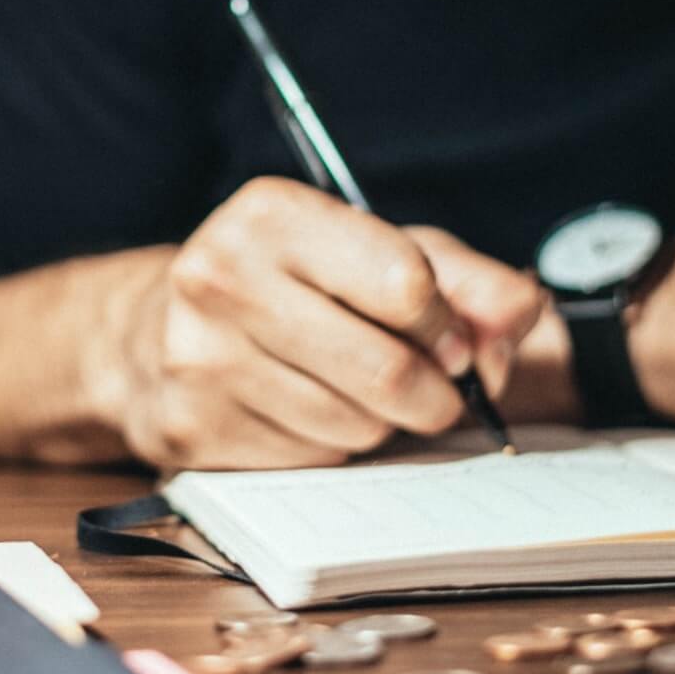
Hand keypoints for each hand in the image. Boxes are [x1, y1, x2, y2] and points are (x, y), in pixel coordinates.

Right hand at [111, 177, 543, 469]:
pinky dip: (334, 445)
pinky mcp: (192, 426)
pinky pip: (313, 459)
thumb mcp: (381, 253)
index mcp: (273, 214)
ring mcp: (200, 357)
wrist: (154, 331)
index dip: (448, 325)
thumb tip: (520, 314)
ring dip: (384, 422)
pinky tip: (309, 410)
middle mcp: (223, 276)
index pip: (405, 284)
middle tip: (436, 387)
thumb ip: (466, 279)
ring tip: (360, 389)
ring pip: (356, 425)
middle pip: (387, 370)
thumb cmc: (292, 284)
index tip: (451, 339)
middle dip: (434, 392)